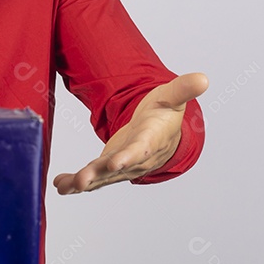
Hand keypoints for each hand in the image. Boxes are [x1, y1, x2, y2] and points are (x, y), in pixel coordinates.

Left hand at [52, 72, 207, 194]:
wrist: (161, 134)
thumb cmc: (163, 114)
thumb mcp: (172, 97)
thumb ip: (183, 89)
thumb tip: (204, 78)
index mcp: (150, 140)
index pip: (141, 150)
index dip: (129, 157)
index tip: (115, 162)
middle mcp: (135, 158)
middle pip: (116, 168)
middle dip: (98, 174)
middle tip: (82, 180)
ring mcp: (121, 165)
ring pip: (102, 176)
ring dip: (83, 182)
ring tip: (66, 185)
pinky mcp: (108, 167)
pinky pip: (92, 177)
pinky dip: (74, 183)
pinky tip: (59, 184)